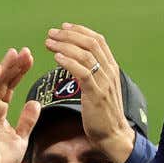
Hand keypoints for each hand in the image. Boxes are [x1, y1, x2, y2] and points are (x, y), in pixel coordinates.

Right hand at [0, 47, 39, 162]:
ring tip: (15, 53)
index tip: (30, 59)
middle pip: (3, 82)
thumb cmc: (2, 162)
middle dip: (14, 66)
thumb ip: (27, 120)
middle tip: (26, 51)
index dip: (19, 73)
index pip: (10, 88)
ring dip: (5, 68)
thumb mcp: (21, 138)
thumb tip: (35, 102)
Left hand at [45, 24, 135, 162]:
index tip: (63, 27)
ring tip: (49, 43)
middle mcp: (109, 71)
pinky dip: (69, 62)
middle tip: (51, 33)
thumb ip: (93, 74)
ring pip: (85, 55)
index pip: (97, 40)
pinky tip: (56, 58)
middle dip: (69, 35)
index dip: (80, 30)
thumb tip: (78, 62)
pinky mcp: (96, 94)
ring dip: (65, 46)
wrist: (113, 135)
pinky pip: (83, 72)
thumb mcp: (100, 89)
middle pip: (90, 43)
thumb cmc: (103, 115)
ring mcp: (104, 82)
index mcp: (111, 67)